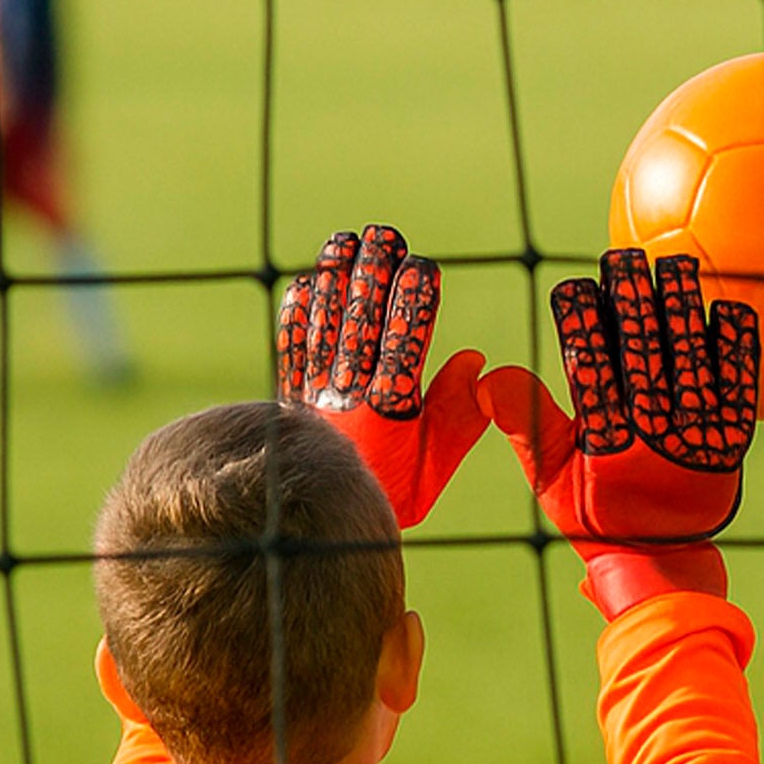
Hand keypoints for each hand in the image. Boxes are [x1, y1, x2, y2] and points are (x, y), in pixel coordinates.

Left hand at [277, 225, 486, 529]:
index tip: (424, 267)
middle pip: (361, 322)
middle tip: (384, 236)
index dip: (414, 301)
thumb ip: (459, 415)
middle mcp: (348, 399)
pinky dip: (297, 314)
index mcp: (391, 413)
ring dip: (333, 280)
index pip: (405, 343)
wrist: (323, 527)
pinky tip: (306, 284)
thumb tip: (474, 361)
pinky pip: (290, 348)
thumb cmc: (393, 493)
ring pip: (324, 325)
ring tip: (344, 242)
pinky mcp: (289, 399)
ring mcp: (314, 395)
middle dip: (373, 273)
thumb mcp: (436, 464)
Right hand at [478, 249, 758, 616]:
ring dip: (681, 308)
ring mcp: (696, 437)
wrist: (659, 558)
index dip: (581, 324)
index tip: (573, 288)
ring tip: (672, 267)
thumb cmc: (596, 511)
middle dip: (632, 300)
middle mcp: (653, 437)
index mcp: (605, 445)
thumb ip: (525, 424)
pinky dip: (736, 345)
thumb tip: (485, 377)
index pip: (589, 369)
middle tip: (623, 260)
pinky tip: (730, 307)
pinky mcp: (732, 441)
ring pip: (690, 358)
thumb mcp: (550, 476)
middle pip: (643, 353)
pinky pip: (740, 384)